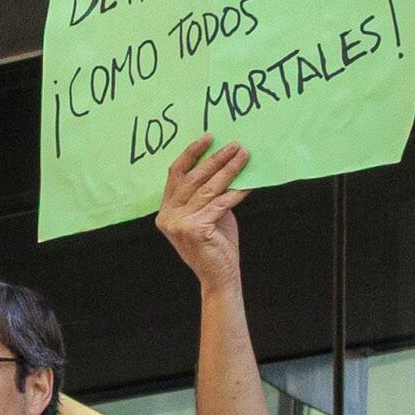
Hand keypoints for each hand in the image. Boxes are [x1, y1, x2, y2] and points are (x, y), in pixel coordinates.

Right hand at [154, 136, 253, 287]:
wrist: (219, 276)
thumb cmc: (215, 244)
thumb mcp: (207, 213)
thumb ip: (207, 194)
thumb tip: (224, 163)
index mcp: (166, 211)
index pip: (175, 175)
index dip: (191, 154)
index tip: (208, 138)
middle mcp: (168, 216)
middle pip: (192, 178)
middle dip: (215, 158)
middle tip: (234, 145)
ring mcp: (179, 224)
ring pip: (207, 189)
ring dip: (228, 170)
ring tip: (243, 156)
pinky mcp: (195, 229)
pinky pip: (219, 204)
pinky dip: (235, 192)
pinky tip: (248, 184)